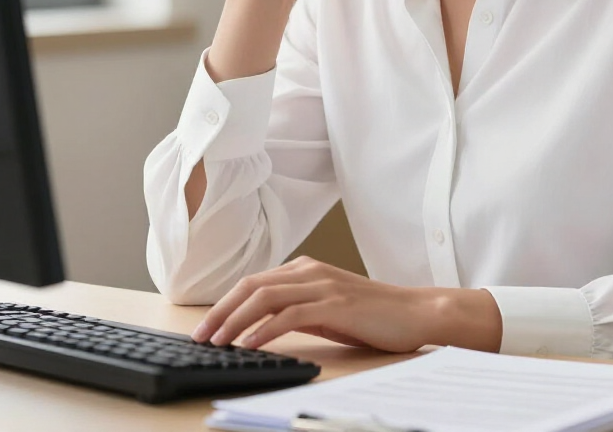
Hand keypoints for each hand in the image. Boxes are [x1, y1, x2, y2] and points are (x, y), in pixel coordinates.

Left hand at [190, 256, 503, 353]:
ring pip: (265, 298)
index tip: (205, 327)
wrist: (414, 311)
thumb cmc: (372, 315)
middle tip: (199, 336)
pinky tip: (250, 344)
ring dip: (236, 321)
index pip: (254, 283)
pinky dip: (265, 329)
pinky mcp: (335, 304)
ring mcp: (322, 285)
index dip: (226, 303)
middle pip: (252, 286)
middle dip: (221, 311)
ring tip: (217, 342)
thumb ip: (298, 309)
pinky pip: (290, 315)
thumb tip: (261, 327)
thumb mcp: (328, 309)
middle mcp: (310, 271)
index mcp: (306, 269)